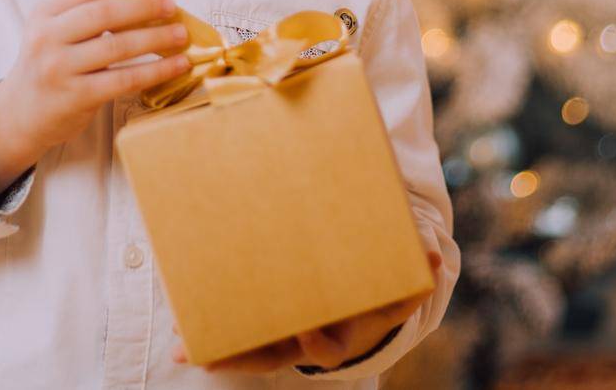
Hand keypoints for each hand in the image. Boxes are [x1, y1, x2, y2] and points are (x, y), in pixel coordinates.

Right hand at [0, 0, 191, 197]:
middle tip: (172, 8)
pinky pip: (124, 80)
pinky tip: (177, 65)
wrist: (20, 114)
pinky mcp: (76, 97)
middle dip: (145, 8)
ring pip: (118, 46)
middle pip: (105, 12)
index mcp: (43, 13)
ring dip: (157, 38)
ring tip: (181, 34)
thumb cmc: (49, 66)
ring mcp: (59, 68)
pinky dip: (156, 70)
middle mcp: (47, 37)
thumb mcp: (53, 31)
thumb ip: (86, 13)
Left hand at [171, 249, 441, 372]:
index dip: (316, 343)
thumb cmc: (383, 275)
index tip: (307, 331)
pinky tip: (184, 324)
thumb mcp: (403, 273)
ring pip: (245, 348)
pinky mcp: (263, 313)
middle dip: (239, 356)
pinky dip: (210, 325)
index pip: (326, 346)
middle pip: (269, 356)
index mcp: (339, 331)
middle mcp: (306, 337)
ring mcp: (281, 330)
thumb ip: (417, 268)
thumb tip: (432, 258)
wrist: (367, 281)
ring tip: (183, 344)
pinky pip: (234, 323)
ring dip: (214, 349)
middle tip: (206, 354)